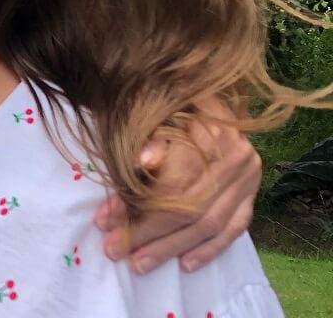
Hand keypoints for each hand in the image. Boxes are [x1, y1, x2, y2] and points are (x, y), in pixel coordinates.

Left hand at [93, 107, 260, 274]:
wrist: (201, 91)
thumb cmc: (167, 102)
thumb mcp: (152, 110)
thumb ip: (148, 137)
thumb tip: (143, 161)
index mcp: (210, 131)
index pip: (172, 182)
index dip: (136, 205)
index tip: (104, 220)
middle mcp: (235, 157)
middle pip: (189, 209)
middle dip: (148, 234)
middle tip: (115, 249)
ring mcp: (248, 178)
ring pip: (209, 224)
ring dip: (172, 247)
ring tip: (139, 263)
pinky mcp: (252, 192)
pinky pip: (234, 228)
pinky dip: (210, 249)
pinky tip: (185, 263)